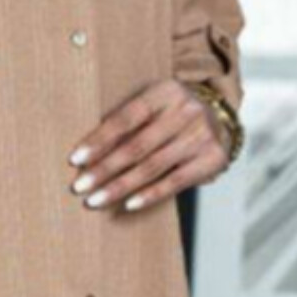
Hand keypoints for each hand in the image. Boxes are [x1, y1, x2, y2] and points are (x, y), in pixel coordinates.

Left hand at [67, 78, 235, 212]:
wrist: (220, 121)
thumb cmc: (172, 117)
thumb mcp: (154, 106)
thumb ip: (128, 121)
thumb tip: (87, 153)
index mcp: (166, 91)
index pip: (126, 118)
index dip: (99, 139)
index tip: (76, 159)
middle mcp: (186, 111)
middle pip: (137, 146)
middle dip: (104, 169)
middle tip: (79, 186)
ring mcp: (201, 135)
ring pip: (152, 167)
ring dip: (120, 186)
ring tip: (95, 200)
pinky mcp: (211, 159)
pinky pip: (174, 182)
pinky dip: (149, 195)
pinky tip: (128, 205)